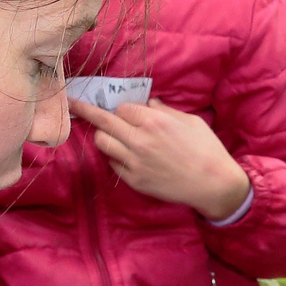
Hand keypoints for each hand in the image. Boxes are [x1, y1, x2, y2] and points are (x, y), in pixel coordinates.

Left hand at [74, 100, 251, 220]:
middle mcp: (140, 140)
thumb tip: (149, 103)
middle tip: (71, 102)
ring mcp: (135, 161)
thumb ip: (165, 110)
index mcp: (154, 121)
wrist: (214, 184)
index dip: (122, 108)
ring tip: (111, 136)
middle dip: (84, 109)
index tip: (125, 111)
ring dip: (103, 136)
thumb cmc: (207, 149)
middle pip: (102, 121)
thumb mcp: (190, 121)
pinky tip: (127, 156)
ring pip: (102, 142)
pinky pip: (113, 164)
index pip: (121, 108)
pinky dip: (116, 157)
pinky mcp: (134, 180)